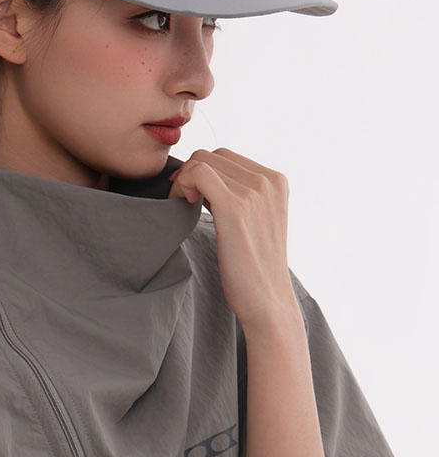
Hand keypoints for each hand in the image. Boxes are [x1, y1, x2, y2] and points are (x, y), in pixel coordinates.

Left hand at [168, 147, 297, 328]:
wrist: (266, 301)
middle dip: (190, 173)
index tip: (189, 193)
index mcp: (276, 180)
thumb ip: (238, 193)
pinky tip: (181, 203)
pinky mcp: (236, 208)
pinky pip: (198, 173)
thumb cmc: (253, 265)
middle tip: (181, 199)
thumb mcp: (255, 219)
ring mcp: (255, 193)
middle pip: (213, 155)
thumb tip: (200, 173)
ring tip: (181, 204)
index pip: (226, 156)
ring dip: (183, 179)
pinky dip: (183, 183)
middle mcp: (269, 181)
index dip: (201, 170)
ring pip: (202, 162)